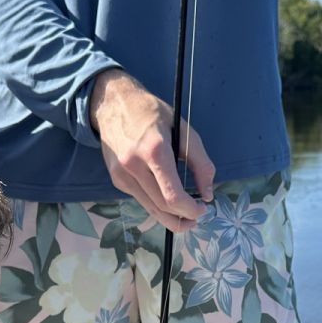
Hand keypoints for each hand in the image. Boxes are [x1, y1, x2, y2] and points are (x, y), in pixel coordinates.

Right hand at [88, 68, 215, 232]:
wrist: (113, 104)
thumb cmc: (153, 114)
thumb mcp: (184, 130)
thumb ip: (201, 163)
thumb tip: (208, 194)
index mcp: (154, 151)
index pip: (172, 195)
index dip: (190, 209)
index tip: (203, 209)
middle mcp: (133, 165)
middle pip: (161, 207)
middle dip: (183, 218)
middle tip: (197, 216)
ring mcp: (121, 174)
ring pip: (150, 208)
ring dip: (170, 217)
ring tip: (185, 216)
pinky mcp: (116, 179)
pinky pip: (141, 198)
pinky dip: (156, 203)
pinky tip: (165, 195)